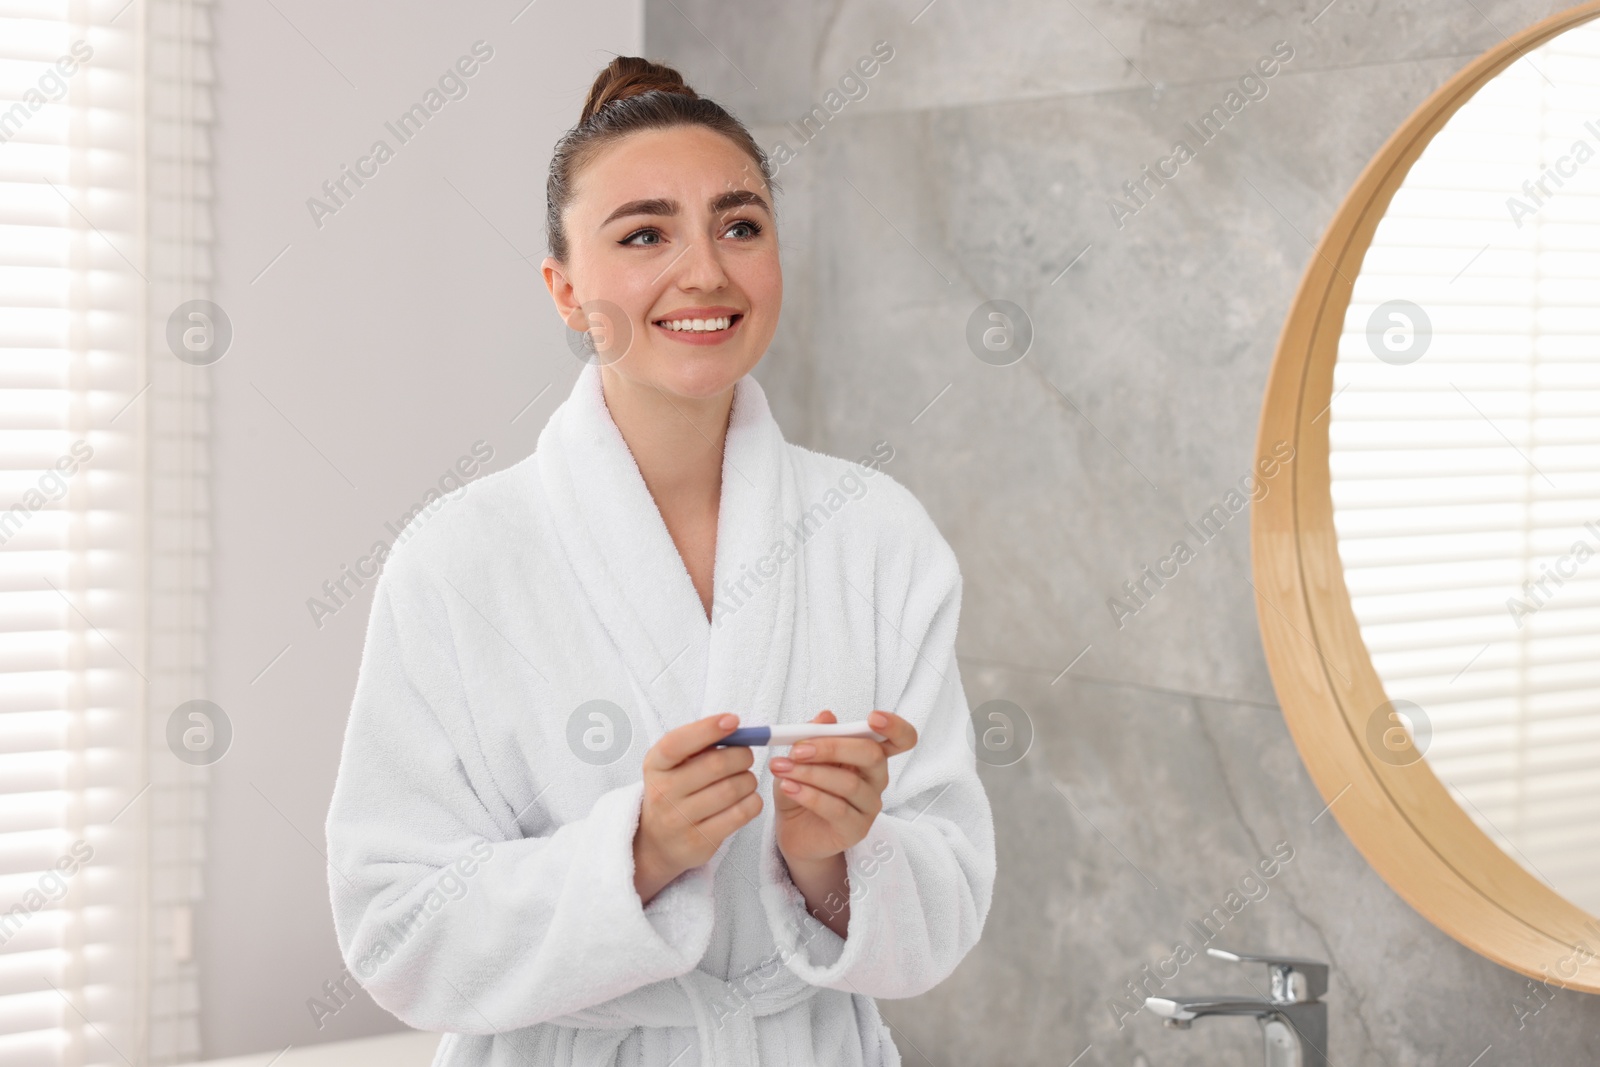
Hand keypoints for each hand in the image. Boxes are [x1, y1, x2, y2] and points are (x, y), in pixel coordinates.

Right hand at [633, 713, 760, 905]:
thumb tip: (734, 726)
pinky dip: (753, 801)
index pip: (677, 743)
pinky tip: (747, 798)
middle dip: (741, 755)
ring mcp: (680, 820)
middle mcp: (663, 793)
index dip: (707, 729)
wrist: (656, 841)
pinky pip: (740, 814)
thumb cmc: (674, 791)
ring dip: (749, 779)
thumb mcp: (672, 765)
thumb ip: (697, 744)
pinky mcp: (700, 841)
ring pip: (732, 789)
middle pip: (715, 765)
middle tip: (745, 756)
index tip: (733, 720)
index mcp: (655, 766)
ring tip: (745, 779)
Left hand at [769, 709, 917, 865]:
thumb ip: (814, 735)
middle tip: (798, 749)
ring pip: (849, 783)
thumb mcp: (801, 756)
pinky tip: (788, 788)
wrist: (792, 829)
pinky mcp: (856, 829)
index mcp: (869, 754)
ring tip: (782, 769)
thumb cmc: (803, 787)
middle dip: (832, 747)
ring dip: (810, 773)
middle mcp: (876, 778)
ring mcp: (869, 806)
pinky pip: (836, 809)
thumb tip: (826, 717)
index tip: (873, 718)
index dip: (894, 726)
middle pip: (872, 755)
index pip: (900, 739)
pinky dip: (808, 795)